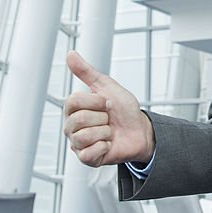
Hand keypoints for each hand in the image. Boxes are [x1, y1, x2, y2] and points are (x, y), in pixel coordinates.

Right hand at [63, 50, 154, 166]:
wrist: (141, 130)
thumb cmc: (124, 109)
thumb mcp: (107, 86)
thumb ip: (87, 72)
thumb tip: (70, 54)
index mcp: (74, 109)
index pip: (73, 101)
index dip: (96, 101)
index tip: (108, 103)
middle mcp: (72, 127)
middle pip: (78, 119)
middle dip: (102, 117)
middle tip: (109, 119)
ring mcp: (78, 144)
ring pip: (84, 136)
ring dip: (105, 132)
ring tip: (110, 132)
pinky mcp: (87, 159)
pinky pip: (89, 153)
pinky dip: (104, 147)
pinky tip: (109, 144)